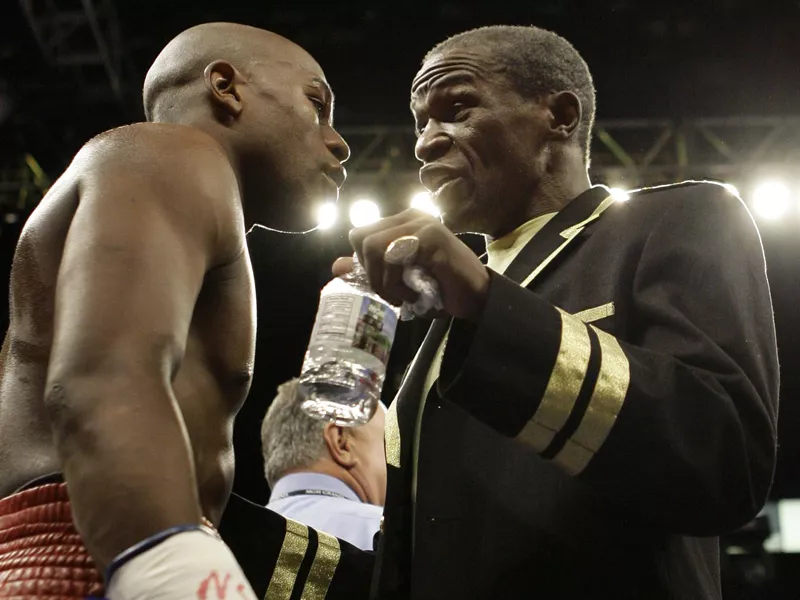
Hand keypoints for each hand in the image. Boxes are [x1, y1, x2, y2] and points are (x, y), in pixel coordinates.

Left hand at [335, 209, 489, 320]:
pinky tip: (414, 294)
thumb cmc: (440, 289)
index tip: (384, 285)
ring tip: (404, 296)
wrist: (477, 298)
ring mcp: (422, 224)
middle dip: (370, 274)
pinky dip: (398, 284)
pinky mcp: (431, 237)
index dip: (363, 265)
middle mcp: (411, 217)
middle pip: (361, 239)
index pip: (359, 235)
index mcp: (402, 222)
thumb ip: (368, 270)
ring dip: (383, 281)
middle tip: (391, 294)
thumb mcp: (397, 281)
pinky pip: (395, 258)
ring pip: (374, 248)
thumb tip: (336, 265)